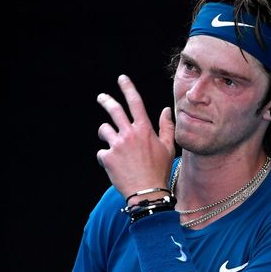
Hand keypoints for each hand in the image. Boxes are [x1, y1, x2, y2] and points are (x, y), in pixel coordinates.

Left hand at [96, 74, 175, 198]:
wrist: (147, 192)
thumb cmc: (159, 171)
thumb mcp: (169, 148)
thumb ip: (167, 127)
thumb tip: (166, 110)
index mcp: (144, 129)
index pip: (135, 102)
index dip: (128, 88)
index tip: (122, 79)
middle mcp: (129, 134)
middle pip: (114, 110)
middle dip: (106, 100)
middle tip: (102, 97)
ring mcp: (116, 145)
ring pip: (103, 130)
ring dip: (105, 134)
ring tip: (110, 142)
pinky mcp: (107, 157)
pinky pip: (101, 152)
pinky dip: (105, 157)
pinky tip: (114, 166)